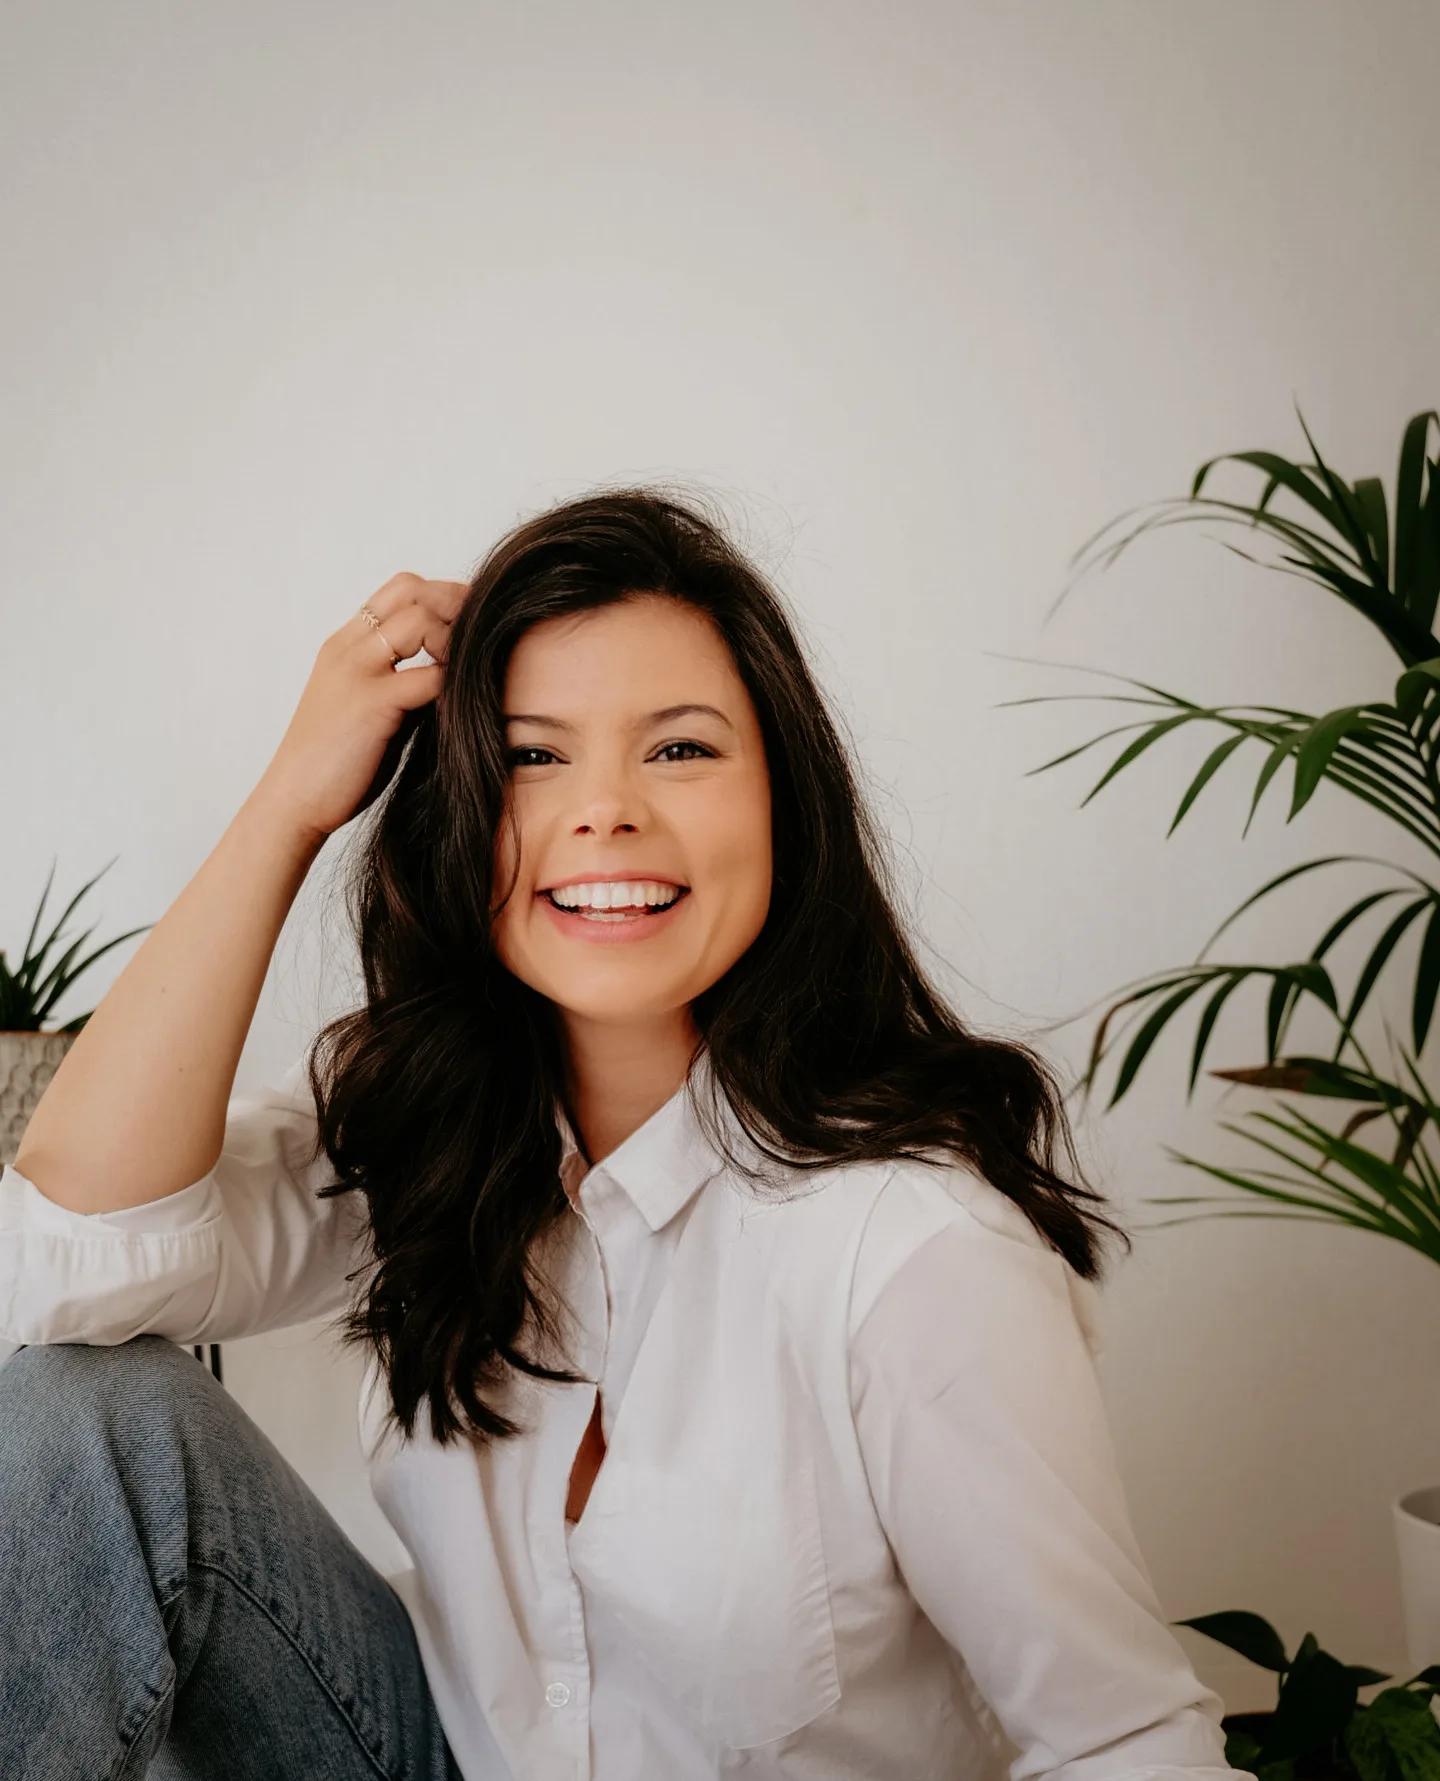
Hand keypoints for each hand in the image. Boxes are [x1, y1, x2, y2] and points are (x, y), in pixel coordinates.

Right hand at [253, 573, 466, 840]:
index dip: (443, 597)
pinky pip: (431, 676)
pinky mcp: (372, 702)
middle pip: (413, 590)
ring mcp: (358, 671)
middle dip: (456, 605)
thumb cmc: (335, 763)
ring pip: (422, 620)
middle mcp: (348, 647)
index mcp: (345, 645)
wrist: (293, 800)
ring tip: (472, 673)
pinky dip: (456, 684)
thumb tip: (455, 678)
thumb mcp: (371, 708)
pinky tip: (466, 705)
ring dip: (456, 642)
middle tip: (484, 637)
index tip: (473, 624)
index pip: (401, 589)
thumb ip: (405, 684)